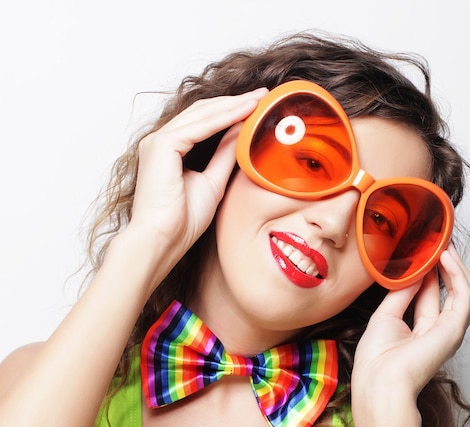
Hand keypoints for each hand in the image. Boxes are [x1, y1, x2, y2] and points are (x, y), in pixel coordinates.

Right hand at [128, 88, 267, 259]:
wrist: (162, 240)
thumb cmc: (182, 221)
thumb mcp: (213, 182)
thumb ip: (224, 156)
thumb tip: (240, 134)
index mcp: (170, 150)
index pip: (204, 121)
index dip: (231, 111)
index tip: (257, 107)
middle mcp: (161, 141)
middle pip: (203, 112)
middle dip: (235, 102)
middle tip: (263, 95)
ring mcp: (158, 141)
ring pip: (202, 114)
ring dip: (233, 105)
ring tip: (259, 99)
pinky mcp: (161, 146)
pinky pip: (198, 126)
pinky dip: (224, 118)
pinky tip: (245, 112)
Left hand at [351, 244, 469, 418]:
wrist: (380, 383)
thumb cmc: (377, 360)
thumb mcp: (386, 316)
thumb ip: (402, 293)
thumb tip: (412, 271)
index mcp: (420, 331)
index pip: (430, 293)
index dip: (429, 269)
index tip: (424, 248)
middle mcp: (438, 330)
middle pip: (450, 289)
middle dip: (446, 264)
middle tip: (438, 240)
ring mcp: (449, 330)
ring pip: (465, 291)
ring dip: (456, 266)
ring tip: (443, 243)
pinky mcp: (455, 329)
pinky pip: (465, 295)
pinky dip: (458, 274)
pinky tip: (446, 257)